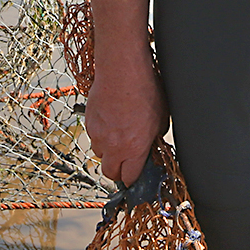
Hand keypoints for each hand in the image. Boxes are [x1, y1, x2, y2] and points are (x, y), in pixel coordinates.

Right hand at [84, 58, 167, 185]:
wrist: (122, 70)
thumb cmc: (144, 90)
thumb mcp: (161, 118)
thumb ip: (154, 138)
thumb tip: (153, 145)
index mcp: (134, 148)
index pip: (129, 178)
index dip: (134, 179)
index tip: (136, 175)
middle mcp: (113, 146)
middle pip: (110, 173)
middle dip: (118, 170)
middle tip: (126, 162)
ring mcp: (98, 134)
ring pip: (99, 154)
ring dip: (108, 151)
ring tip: (118, 135)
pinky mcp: (88, 122)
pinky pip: (93, 136)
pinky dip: (101, 133)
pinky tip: (111, 120)